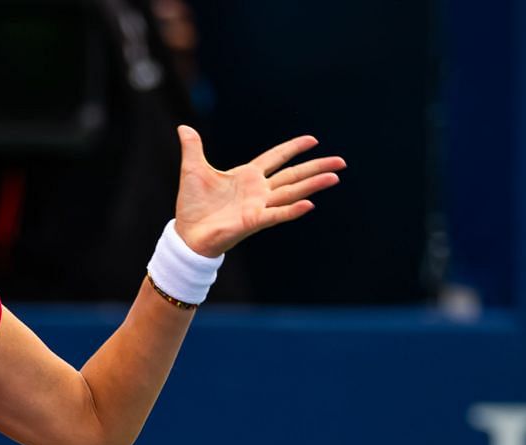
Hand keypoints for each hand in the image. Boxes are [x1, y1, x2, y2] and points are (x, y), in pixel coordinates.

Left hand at [172, 127, 344, 256]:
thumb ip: (193, 148)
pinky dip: (292, 210)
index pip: (276, 158)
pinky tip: (309, 204)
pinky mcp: (253, 221)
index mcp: (247, 176)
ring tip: (334, 177)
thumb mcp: (193, 170)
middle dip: (316, 167)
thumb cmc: (193, 206)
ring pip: (291, 192)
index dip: (293, 148)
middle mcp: (258, 191)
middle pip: (293, 175)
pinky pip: (276, 215)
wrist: (186, 234)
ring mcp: (258, 206)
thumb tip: (184, 127)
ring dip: (313, 185)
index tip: (313, 140)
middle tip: (341, 162)